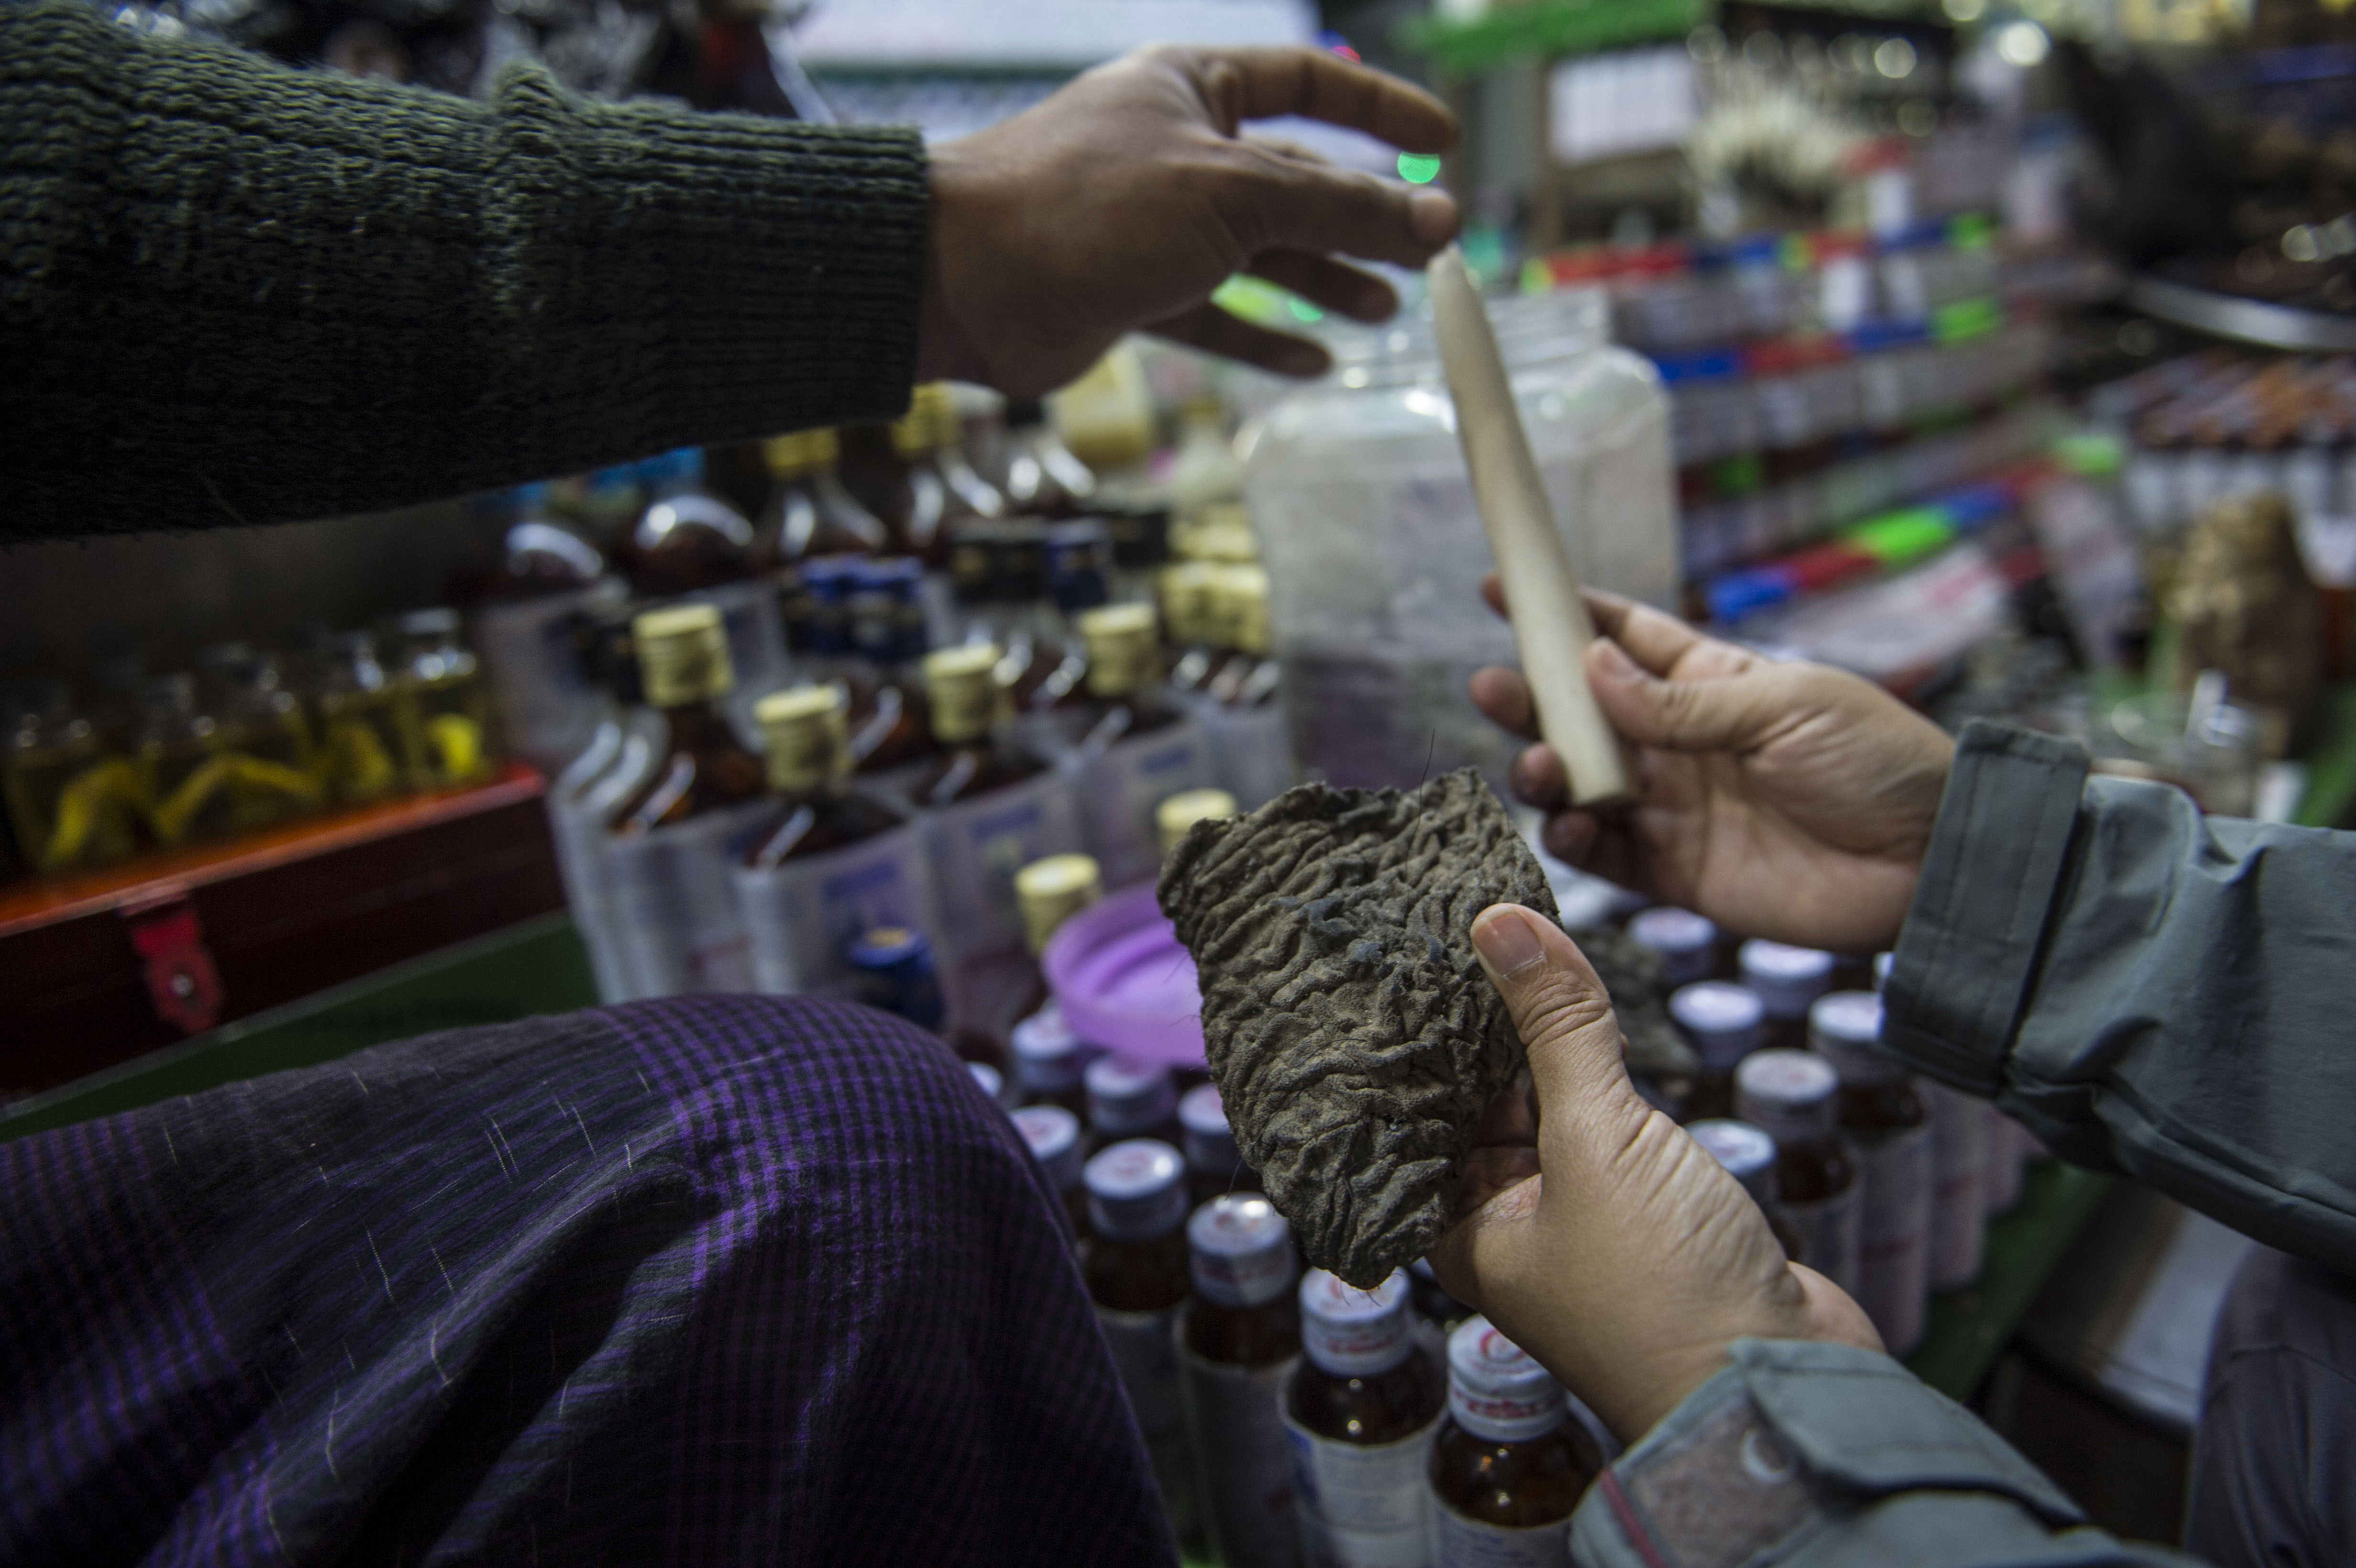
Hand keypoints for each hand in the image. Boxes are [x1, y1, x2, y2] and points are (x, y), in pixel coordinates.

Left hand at [917, 46, 1458, 394]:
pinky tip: (1314, 362)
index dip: (1380, 110)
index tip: (1441, 142)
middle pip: (1293, 178)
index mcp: (1193, 87)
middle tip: (1429, 259)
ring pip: (1259, 252)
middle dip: (1361, 218)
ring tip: (1384, 311)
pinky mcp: (1132, 292)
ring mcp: (1154, 225)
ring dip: (1323, 280)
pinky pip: (1215, 314)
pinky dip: (1263, 336)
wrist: (965, 280)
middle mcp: (1176, 150)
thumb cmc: (1087, 205)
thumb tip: (1437, 219)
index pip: (1309, 83)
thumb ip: (1340, 206)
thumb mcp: (1234, 193)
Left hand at [1433, 905, 1880, 1441]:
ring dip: (1552, 1053)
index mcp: (1463, 1233)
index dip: (1418, 1043)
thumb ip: (1556, 1028)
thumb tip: (1501, 923)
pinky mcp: (1646, 1219)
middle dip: (1486, 1037)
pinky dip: (1606, 1083)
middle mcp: (1511, 1231)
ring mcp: (1581, 1226)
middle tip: (1475, 935)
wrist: (1775, 1385)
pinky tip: (1603, 1027)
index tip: (1413, 959)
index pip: (1418, 1119)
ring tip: (1533, 955)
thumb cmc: (1664, 1294)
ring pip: (1551, 1116)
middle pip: (1482, 1111)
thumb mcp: (1598, 1140)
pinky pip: (1609, 1135)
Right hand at [1469, 582, 1954, 953]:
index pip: (1624, 638)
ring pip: (1583, 787)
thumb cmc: (1878, 761)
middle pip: (1584, 715)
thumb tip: (1591, 666)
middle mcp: (1681, 744)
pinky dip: (1576, 843)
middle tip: (1491, 688)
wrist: (1934, 860)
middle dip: (1532, 700)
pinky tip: (1569, 827)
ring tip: (1539, 767)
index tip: (1503, 591)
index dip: (1565, 616)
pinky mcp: (1679, 875)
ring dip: (1548, 773)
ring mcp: (1676, 809)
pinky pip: (1607, 858)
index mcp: (1711, 684)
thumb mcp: (1784, 706)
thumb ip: (1681, 701)